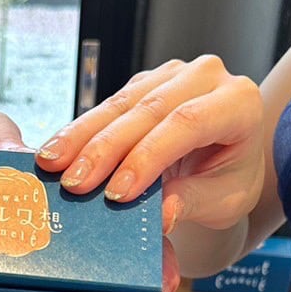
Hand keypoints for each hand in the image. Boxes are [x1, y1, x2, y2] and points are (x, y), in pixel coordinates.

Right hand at [34, 56, 264, 234]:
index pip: (186, 124)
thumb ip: (192, 202)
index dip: (146, 156)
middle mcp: (207, 77)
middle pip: (148, 110)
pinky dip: (82, 131)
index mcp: (238, 103)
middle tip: (73, 183)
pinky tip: (57, 151)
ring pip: (123, 103)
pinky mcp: (146, 81)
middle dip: (104, 149)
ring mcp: (173, 74)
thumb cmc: (230, 180)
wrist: (229, 160)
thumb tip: (161, 217)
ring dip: (83, 136)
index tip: (115, 193)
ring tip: (52, 165)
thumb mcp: (223, 200)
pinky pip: (110, 105)